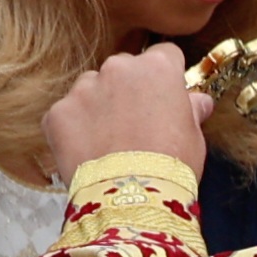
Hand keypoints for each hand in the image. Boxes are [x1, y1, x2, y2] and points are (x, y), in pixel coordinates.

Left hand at [43, 42, 211, 180]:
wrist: (131, 201)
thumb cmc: (171, 168)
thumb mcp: (194, 137)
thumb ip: (191, 111)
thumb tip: (198, 101)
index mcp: (157, 68)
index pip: (164, 56)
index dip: (166, 77)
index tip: (166, 96)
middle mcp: (118, 68)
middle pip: (124, 69)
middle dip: (129, 90)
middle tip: (136, 125)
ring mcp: (84, 88)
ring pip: (92, 88)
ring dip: (99, 107)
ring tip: (109, 143)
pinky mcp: (58, 113)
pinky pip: (67, 114)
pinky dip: (74, 130)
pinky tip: (88, 153)